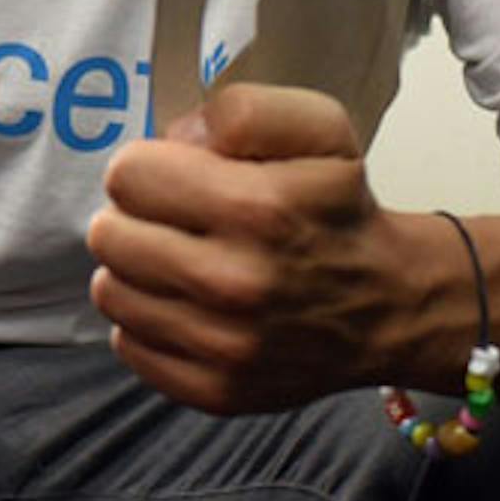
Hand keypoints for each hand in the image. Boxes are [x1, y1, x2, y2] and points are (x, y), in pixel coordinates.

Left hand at [86, 81, 424, 412]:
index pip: (127, 176)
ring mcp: (224, 347)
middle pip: (108, 235)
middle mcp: (234, 284)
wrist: (391, 305)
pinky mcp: (215, 391)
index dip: (148, 168)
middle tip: (175, 222)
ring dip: (137, 271)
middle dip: (134, 218)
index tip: (176, 178)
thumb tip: (176, 136)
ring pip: (110, 291)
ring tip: (180, 262)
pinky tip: (188, 306)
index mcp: (256, 209)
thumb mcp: (317, 129)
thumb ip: (245, 109)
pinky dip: (149, 323)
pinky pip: (129, 346)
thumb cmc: (340, 210)